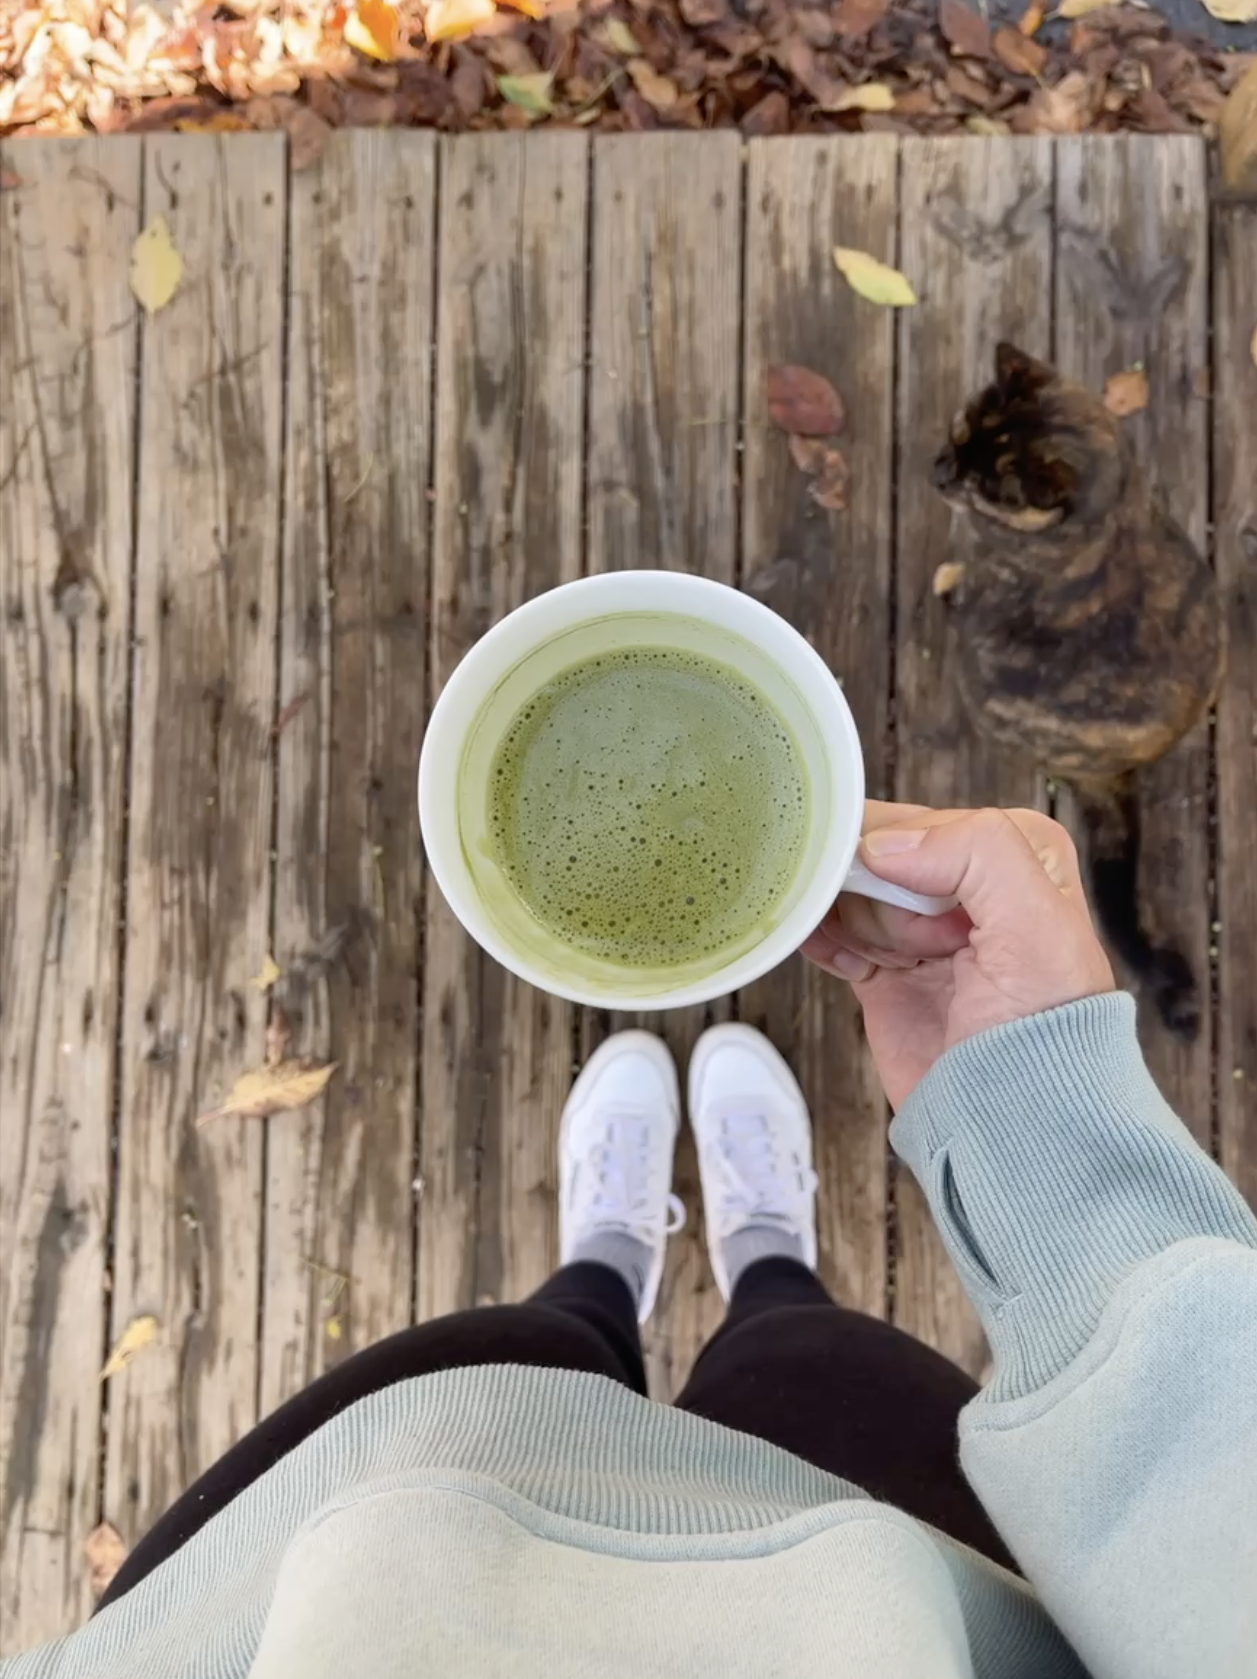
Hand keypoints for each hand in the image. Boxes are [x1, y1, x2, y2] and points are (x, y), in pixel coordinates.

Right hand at [802, 802, 1115, 1109]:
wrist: (1016, 1125)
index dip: (909, 862)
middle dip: (872, 889)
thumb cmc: (1046, 1033)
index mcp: (1017, 857)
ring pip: (852, 891)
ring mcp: (922, 933)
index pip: (928, 821)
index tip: (919, 906)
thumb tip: (883, 844)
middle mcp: (969, 888)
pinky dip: (818, 936)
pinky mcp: (887, 974)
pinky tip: (813, 940)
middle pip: (880, 853)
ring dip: (841, 912)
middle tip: (902, 940)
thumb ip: (977, 852)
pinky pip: (834, 935)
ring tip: (878, 952)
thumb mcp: (1036, 925)